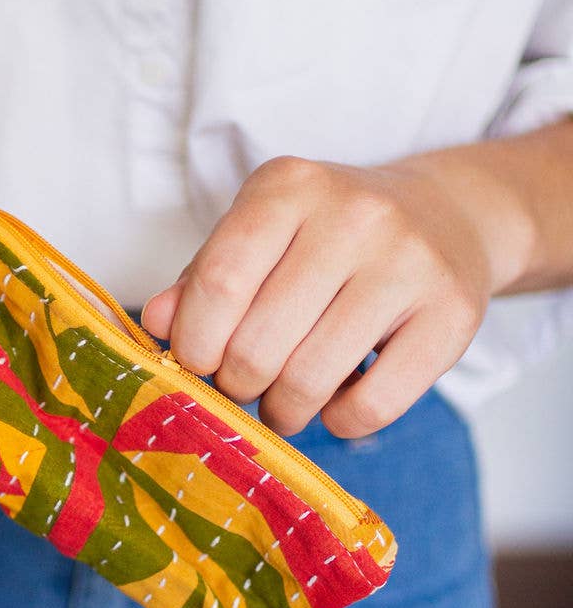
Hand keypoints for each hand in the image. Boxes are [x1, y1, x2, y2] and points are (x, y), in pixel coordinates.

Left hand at [139, 154, 509, 438]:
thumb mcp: (261, 235)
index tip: (196, 365)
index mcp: (289, 186)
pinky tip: (337, 400)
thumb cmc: (327, 237)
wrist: (445, 217)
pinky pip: (370, 406)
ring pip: (310, 380)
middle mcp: (355, 215)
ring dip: (282, 411)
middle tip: (243, 386)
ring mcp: (409, 263)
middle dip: (237, 384)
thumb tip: (155, 324)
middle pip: (258, 343)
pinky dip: (339, 421)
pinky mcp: (452, 314)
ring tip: (282, 403)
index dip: (194, 344)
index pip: (218, 283)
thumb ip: (203, 278)